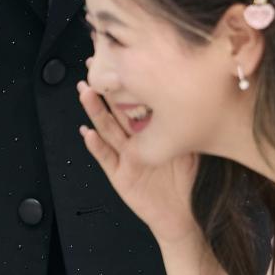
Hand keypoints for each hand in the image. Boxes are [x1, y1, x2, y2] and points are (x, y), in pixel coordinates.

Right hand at [78, 80, 198, 246]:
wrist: (181, 213)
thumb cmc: (184, 178)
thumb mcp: (187, 144)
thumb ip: (182, 122)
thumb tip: (189, 92)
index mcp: (147, 131)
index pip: (133, 101)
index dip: (124, 82)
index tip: (115, 60)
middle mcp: (132, 141)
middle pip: (114, 110)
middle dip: (102, 90)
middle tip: (90, 70)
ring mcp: (124, 157)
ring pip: (107, 130)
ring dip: (95, 111)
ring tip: (84, 93)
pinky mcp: (120, 176)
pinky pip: (106, 158)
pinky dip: (96, 146)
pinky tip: (86, 133)